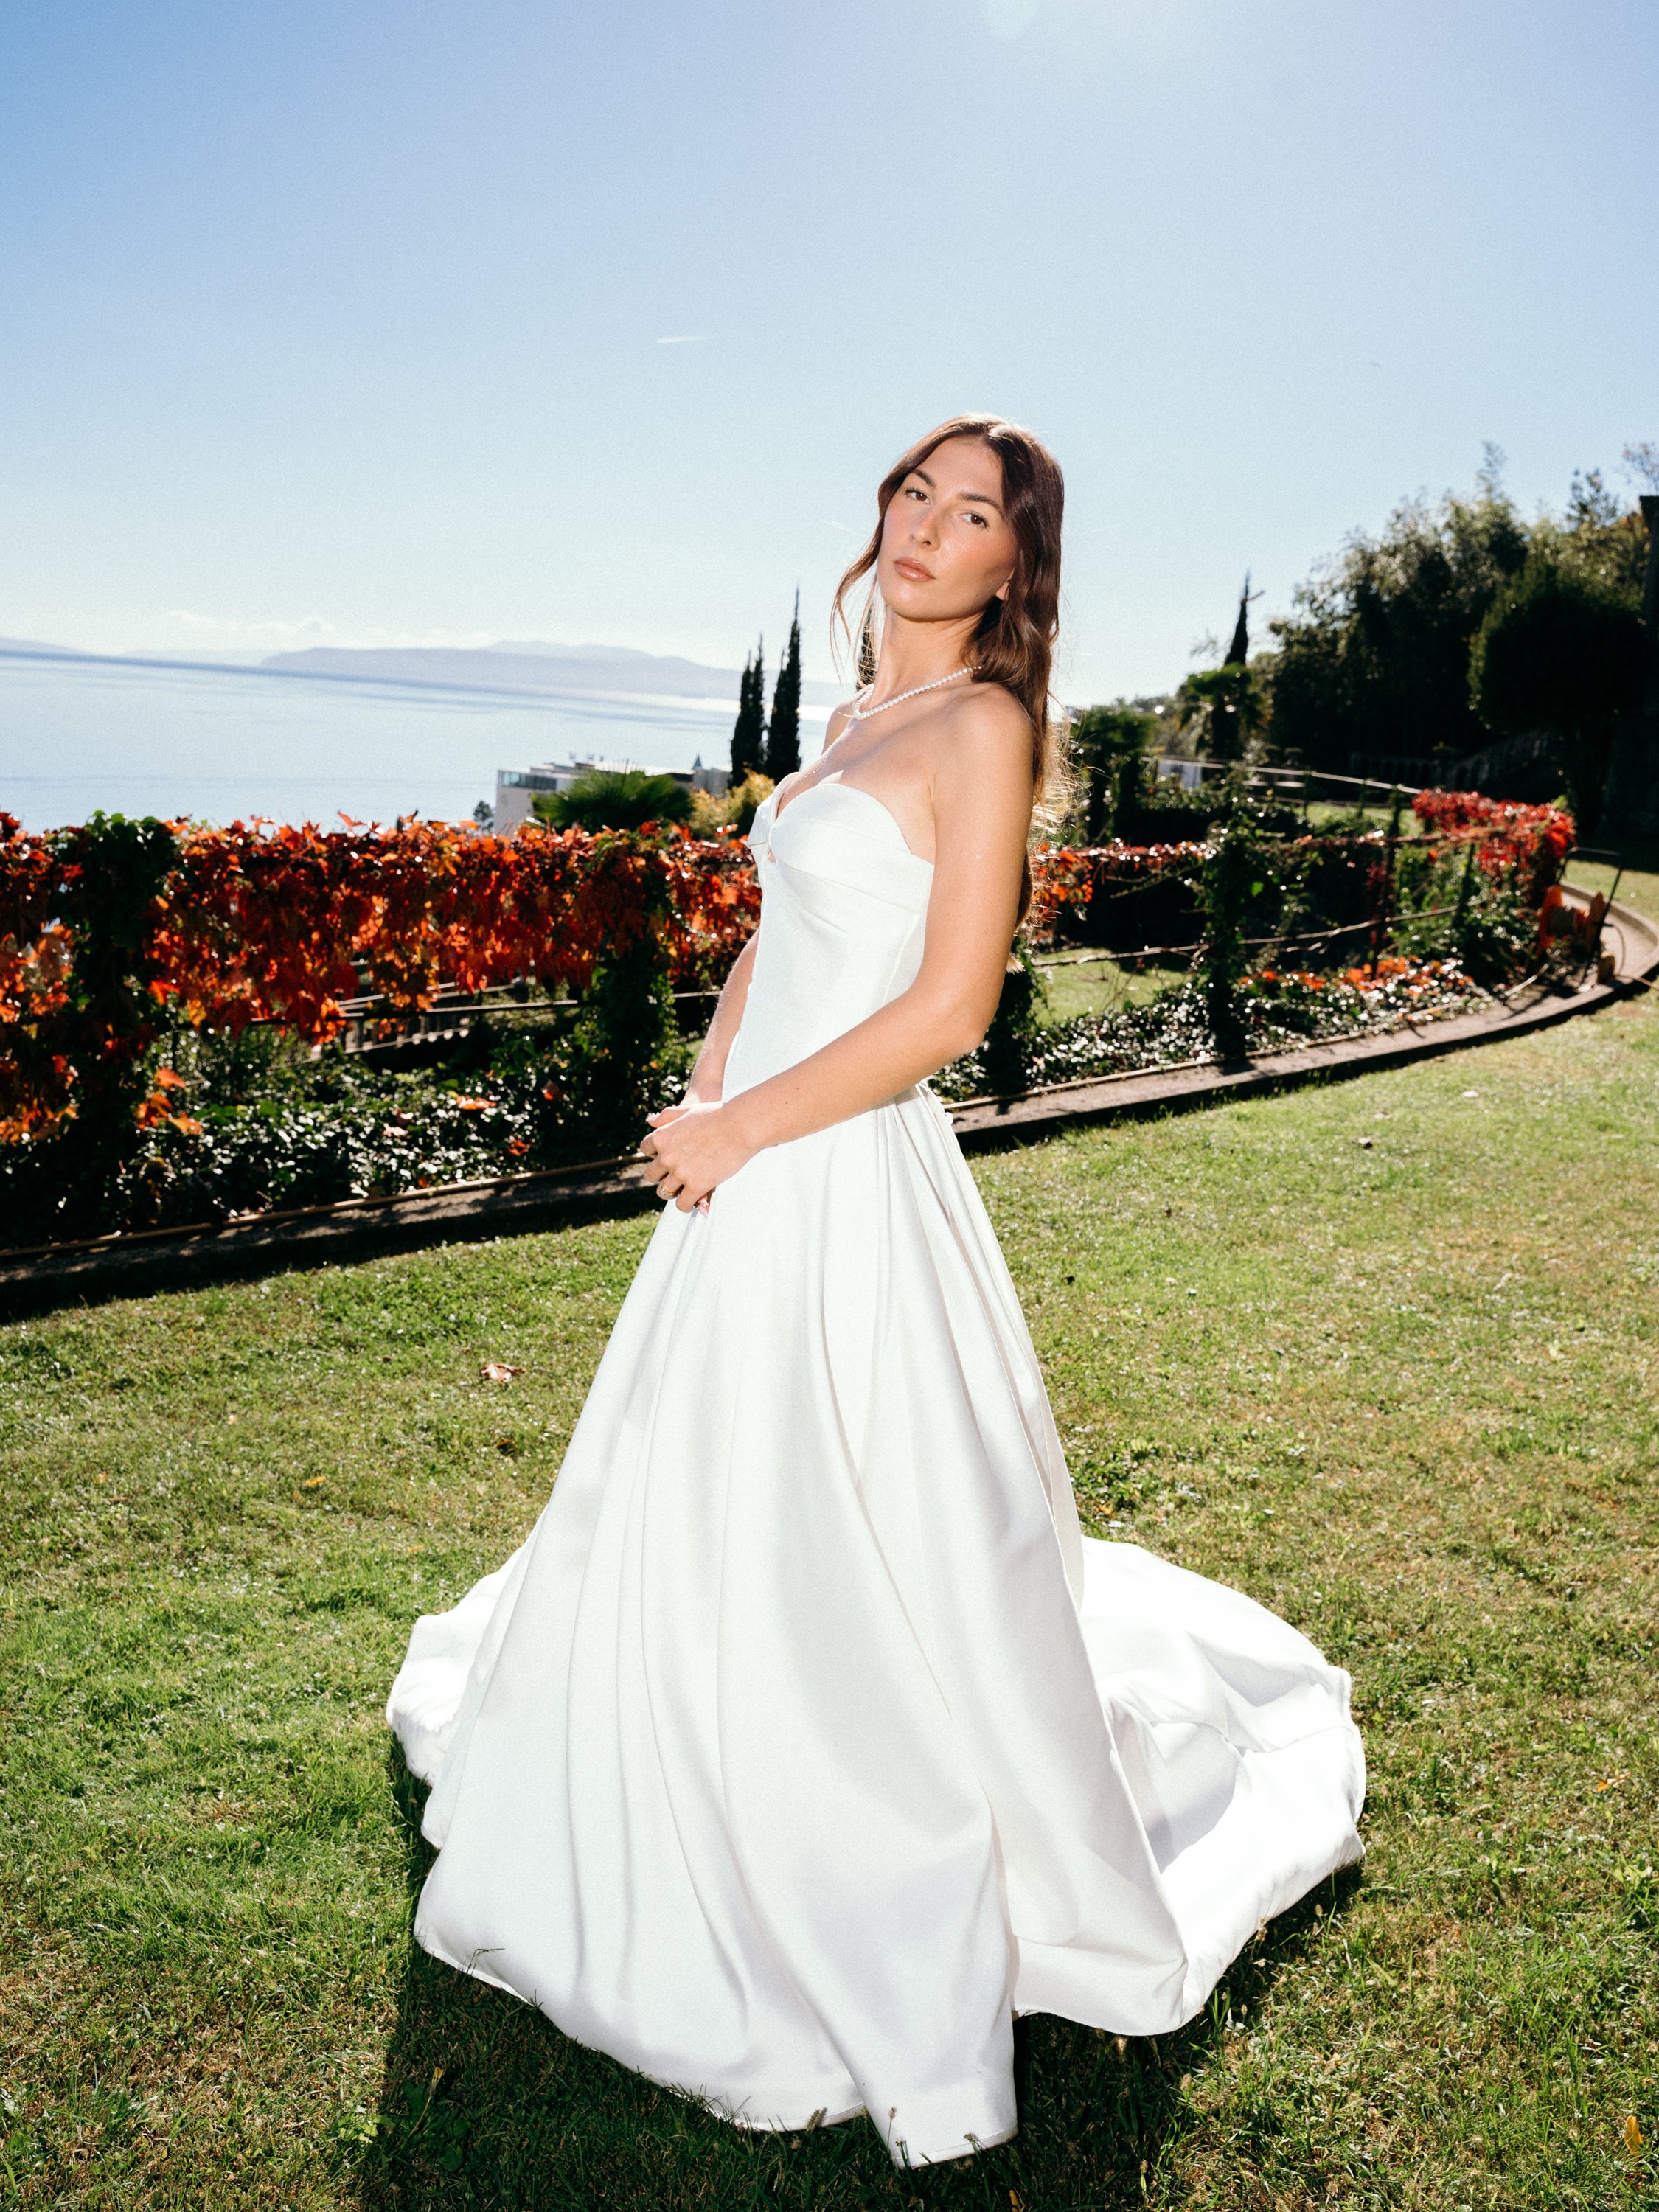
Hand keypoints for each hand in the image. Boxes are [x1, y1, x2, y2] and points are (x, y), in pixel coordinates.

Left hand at [638, 1100, 754, 1212]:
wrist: (739, 1126)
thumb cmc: (717, 1115)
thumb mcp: (687, 1110)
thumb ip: (667, 1116)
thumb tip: (650, 1121)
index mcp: (662, 1137)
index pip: (645, 1150)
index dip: (656, 1153)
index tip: (667, 1155)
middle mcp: (666, 1156)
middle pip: (651, 1175)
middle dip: (661, 1175)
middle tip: (673, 1176)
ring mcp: (680, 1173)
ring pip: (664, 1192)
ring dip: (673, 1191)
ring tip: (683, 1190)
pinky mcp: (696, 1186)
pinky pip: (682, 1204)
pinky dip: (686, 1205)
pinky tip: (693, 1201)